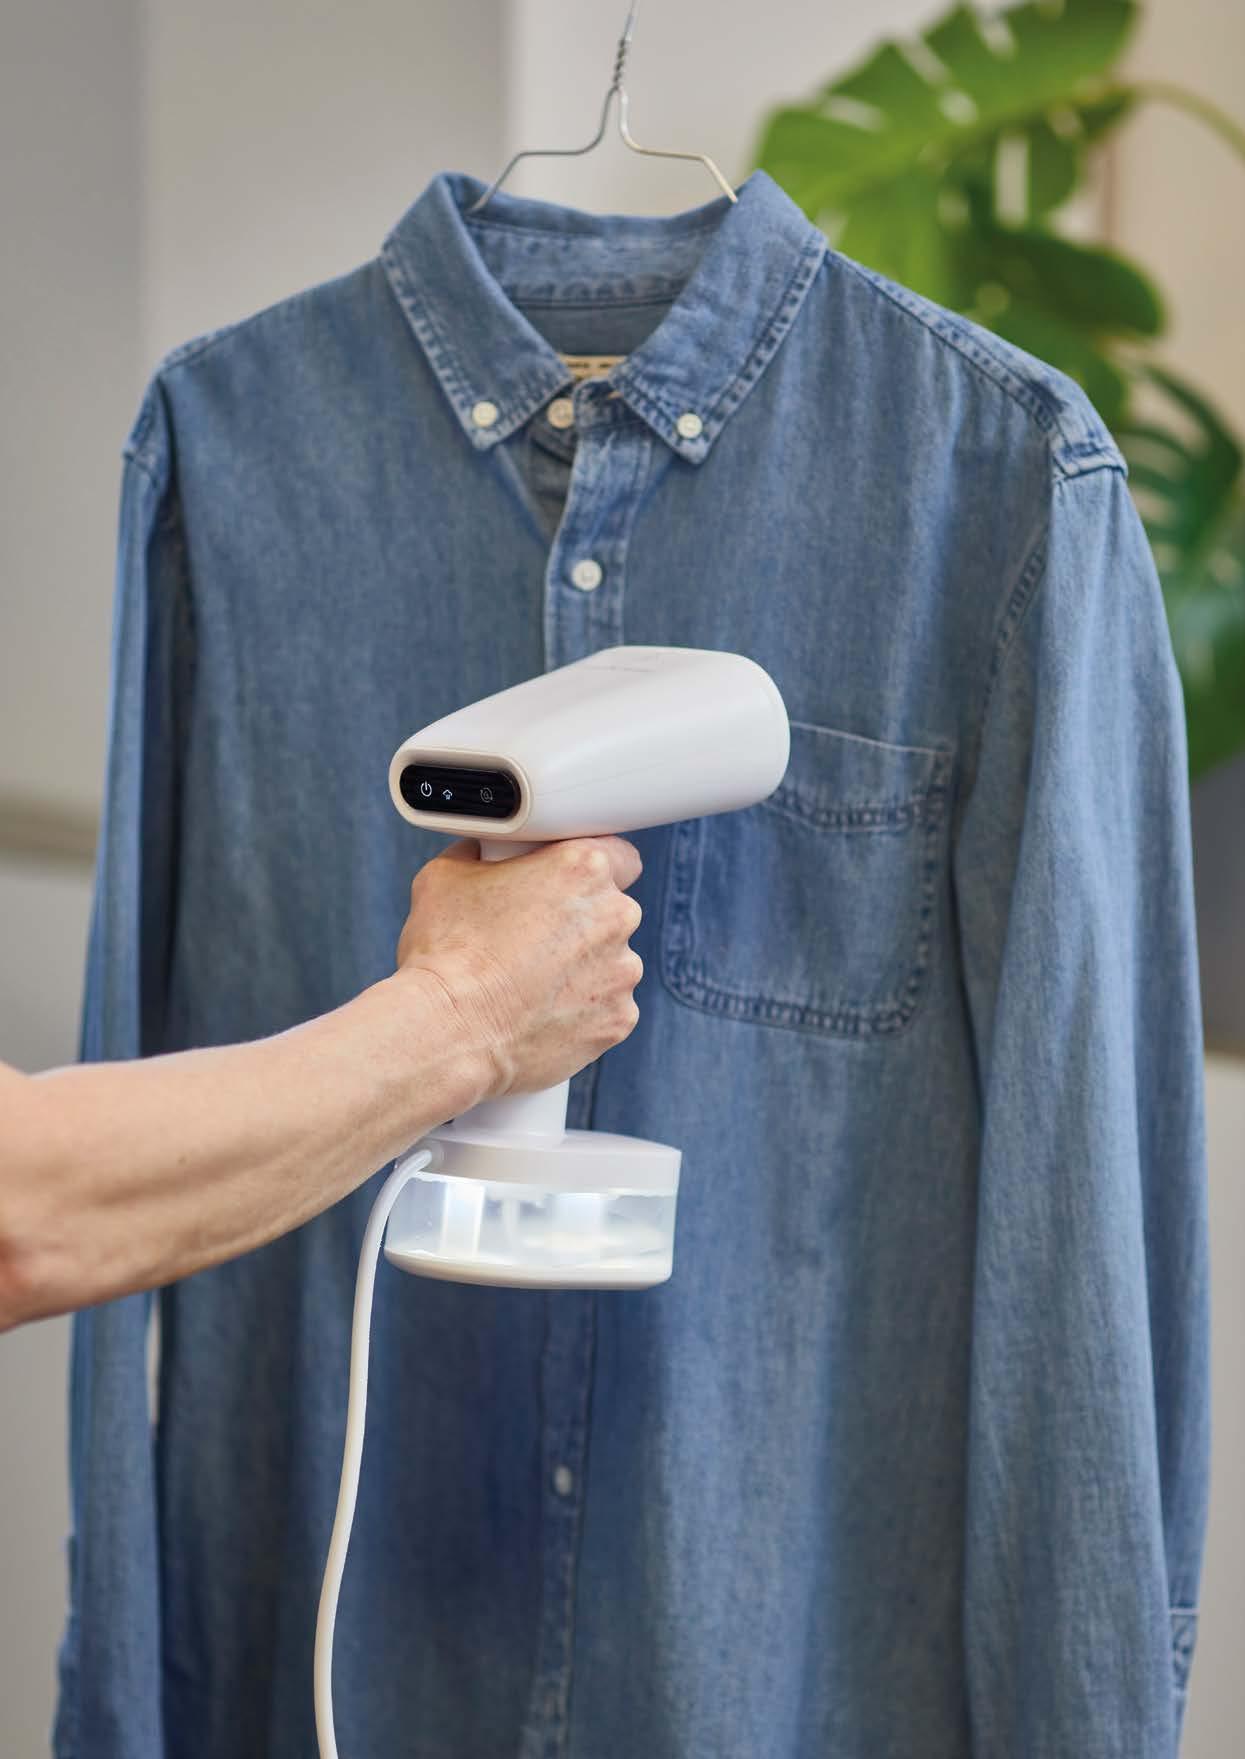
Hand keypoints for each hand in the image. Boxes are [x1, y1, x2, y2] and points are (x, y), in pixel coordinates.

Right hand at [396, 837, 644, 1099]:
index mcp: (584, 868)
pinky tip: (541, 1013)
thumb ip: (482, 854)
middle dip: (582, 923)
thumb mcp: (448, 874)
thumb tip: (481, 852)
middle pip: (612, 912)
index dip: (589, 872)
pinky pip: (607, 1008)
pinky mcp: (619, 1019)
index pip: (619, 856)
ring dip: (584, 969)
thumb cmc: (447, 951)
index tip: (568, 886)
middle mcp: (616, 916)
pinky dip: (583, 1011)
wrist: (449, 1030)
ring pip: (612, 963)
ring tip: (532, 984)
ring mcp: (622, 972)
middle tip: (535, 938)